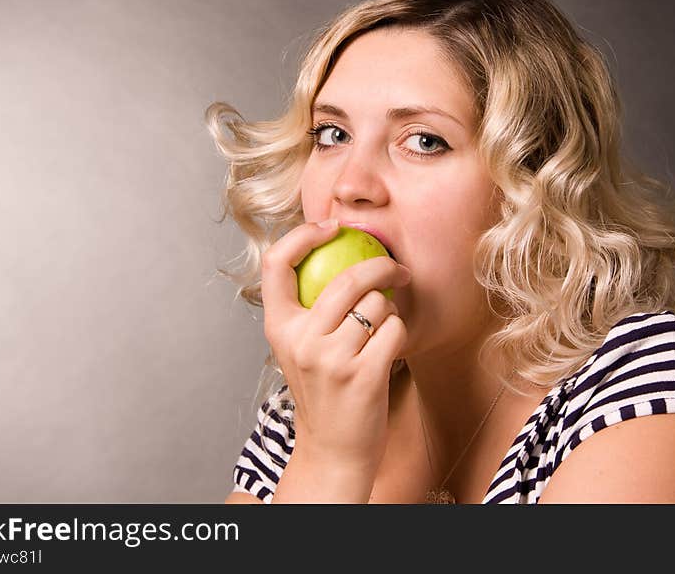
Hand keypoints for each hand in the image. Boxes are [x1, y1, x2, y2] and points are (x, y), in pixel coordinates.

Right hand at [261, 219, 411, 483]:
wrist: (333, 448)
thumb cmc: (324, 388)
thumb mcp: (301, 346)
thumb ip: (310, 306)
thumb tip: (335, 245)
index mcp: (278, 327)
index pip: (275, 263)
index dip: (303, 234)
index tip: (332, 226)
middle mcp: (299, 340)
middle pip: (347, 278)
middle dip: (382, 266)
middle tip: (397, 269)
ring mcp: (330, 359)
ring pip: (377, 304)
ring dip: (388, 311)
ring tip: (380, 331)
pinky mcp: (363, 374)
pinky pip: (394, 329)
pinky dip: (399, 334)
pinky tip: (389, 350)